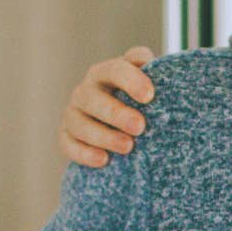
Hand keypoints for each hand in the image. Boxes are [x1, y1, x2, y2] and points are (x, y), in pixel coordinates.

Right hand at [60, 46, 155, 167]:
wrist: (122, 126)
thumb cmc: (141, 103)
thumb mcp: (150, 86)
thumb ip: (157, 76)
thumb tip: (165, 75)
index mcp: (107, 73)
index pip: (115, 70)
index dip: (131, 80)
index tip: (149, 96)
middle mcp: (86, 91)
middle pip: (93, 98)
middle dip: (116, 112)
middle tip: (139, 126)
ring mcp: (73, 114)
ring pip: (79, 123)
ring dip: (103, 135)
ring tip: (127, 147)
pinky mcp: (66, 136)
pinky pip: (68, 144)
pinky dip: (84, 153)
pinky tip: (103, 160)